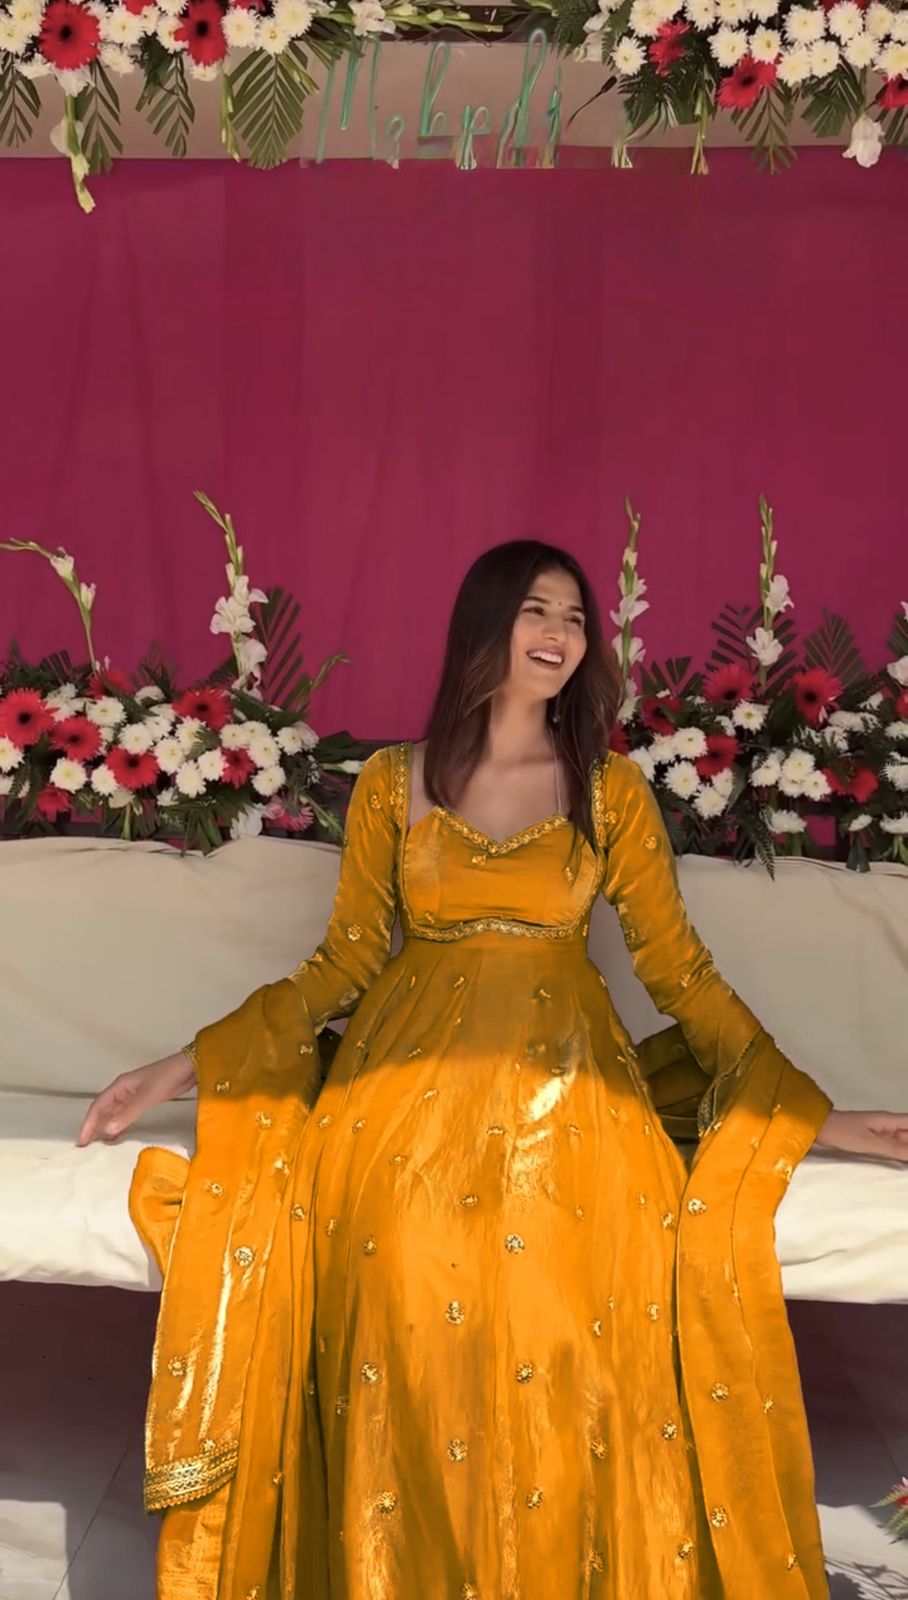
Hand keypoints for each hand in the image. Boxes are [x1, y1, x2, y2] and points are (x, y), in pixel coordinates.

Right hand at [76, 1052, 194, 1147]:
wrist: (188, 1068)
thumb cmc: (167, 1077)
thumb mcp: (146, 1097)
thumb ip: (127, 1114)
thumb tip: (106, 1130)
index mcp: (120, 1086)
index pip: (98, 1106)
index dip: (88, 1123)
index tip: (82, 1140)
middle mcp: (123, 1090)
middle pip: (102, 1109)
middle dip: (93, 1126)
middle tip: (85, 1145)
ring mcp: (132, 1095)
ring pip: (112, 1113)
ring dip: (104, 1126)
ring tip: (98, 1144)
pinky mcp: (142, 1100)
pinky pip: (124, 1114)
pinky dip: (118, 1125)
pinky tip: (117, 1135)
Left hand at [814, 1109, 907, 1162]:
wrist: (817, 1129)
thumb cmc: (842, 1133)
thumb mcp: (870, 1143)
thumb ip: (895, 1149)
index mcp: (888, 1121)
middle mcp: (886, 1125)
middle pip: (907, 1133)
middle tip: (905, 1161)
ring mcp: (877, 1132)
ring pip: (900, 1141)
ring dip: (904, 1151)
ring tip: (903, 1165)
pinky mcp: (869, 1140)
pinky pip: (890, 1147)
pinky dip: (897, 1154)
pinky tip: (899, 1163)